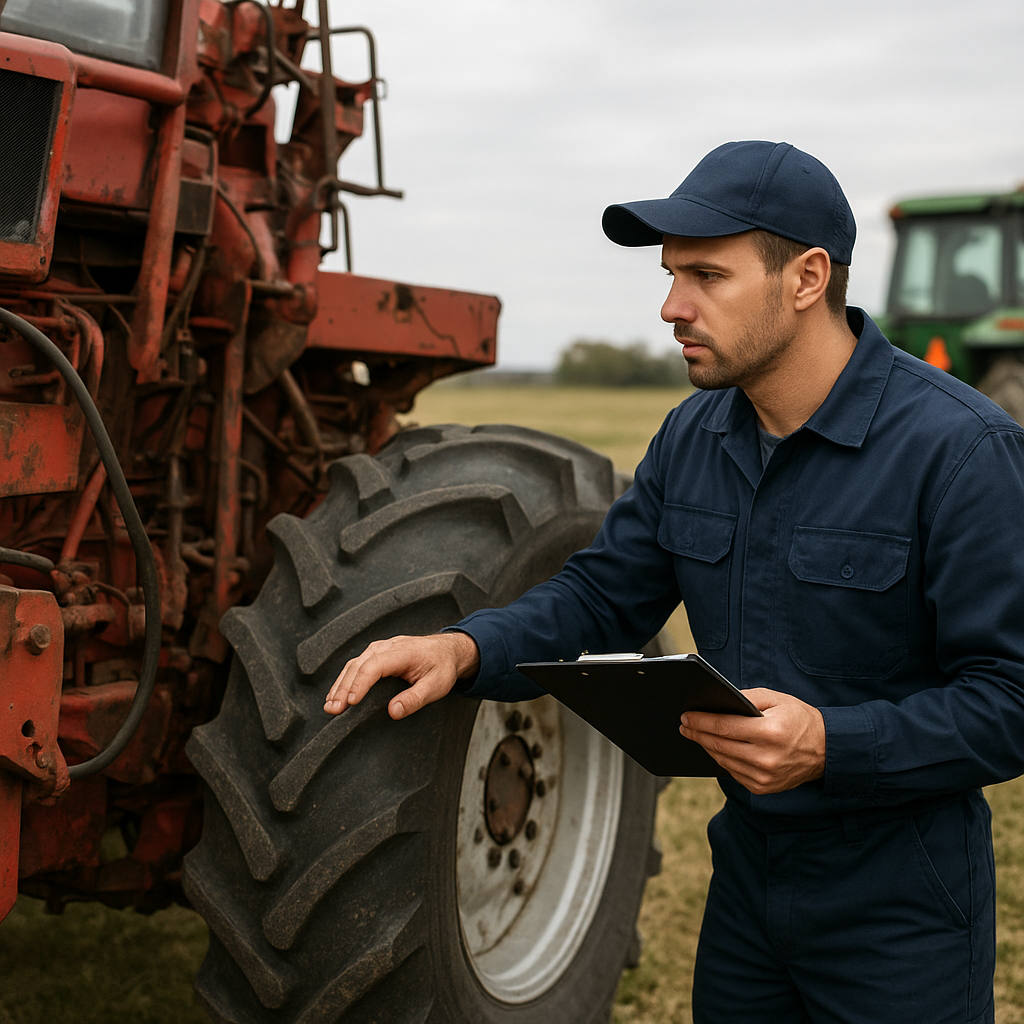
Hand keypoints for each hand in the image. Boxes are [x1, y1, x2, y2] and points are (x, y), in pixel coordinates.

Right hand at [323, 632, 479, 720]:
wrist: (448, 650)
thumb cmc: (442, 667)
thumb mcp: (437, 686)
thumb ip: (415, 699)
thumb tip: (393, 712)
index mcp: (402, 652)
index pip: (374, 666)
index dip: (360, 684)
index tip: (350, 702)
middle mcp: (387, 647)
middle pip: (358, 665)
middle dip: (343, 688)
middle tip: (333, 710)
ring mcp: (380, 649)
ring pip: (353, 664)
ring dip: (339, 684)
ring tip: (330, 706)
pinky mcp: (376, 654)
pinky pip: (356, 665)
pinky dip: (344, 680)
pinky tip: (337, 695)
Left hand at [679, 688, 824, 794]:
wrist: (826, 751)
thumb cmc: (799, 719)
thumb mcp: (776, 699)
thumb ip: (746, 697)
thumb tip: (717, 700)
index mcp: (769, 733)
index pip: (724, 727)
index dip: (701, 721)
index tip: (686, 716)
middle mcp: (766, 758)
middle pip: (719, 745)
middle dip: (698, 733)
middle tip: (684, 725)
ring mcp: (764, 777)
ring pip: (723, 761)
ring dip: (706, 747)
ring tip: (695, 735)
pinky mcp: (763, 788)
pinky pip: (733, 773)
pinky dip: (722, 759)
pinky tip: (714, 749)